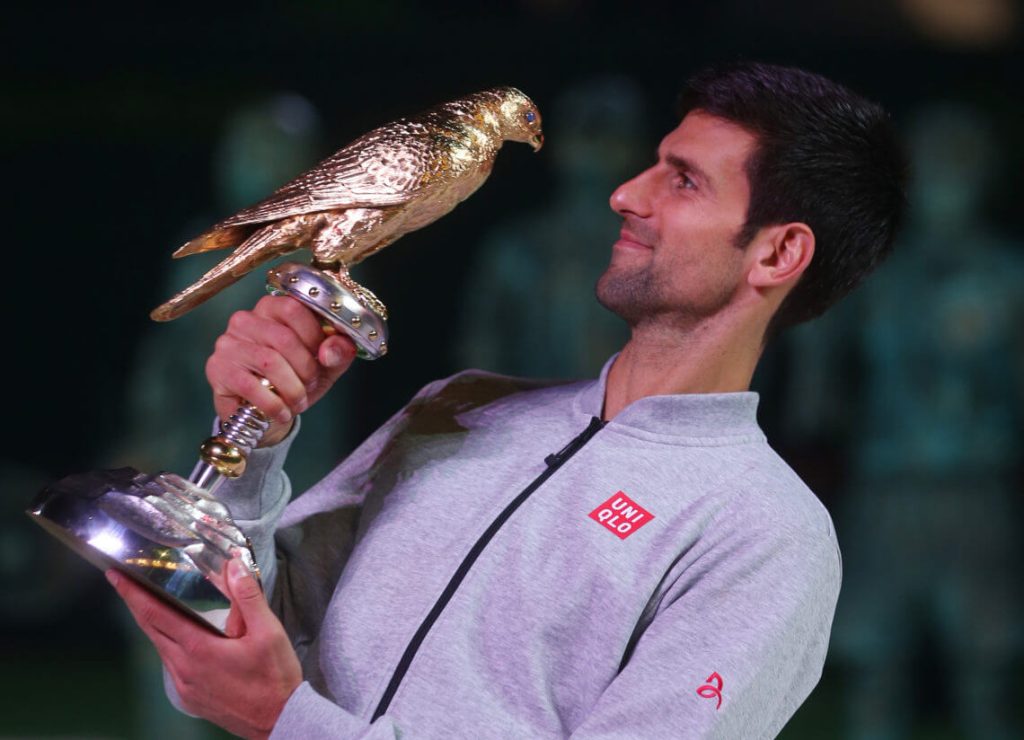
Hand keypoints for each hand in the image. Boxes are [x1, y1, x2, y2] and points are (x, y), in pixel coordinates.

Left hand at [107, 558, 301, 739]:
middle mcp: (183, 669)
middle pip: (150, 630)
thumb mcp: (268, 631)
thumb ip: (247, 595)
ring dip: (153, 625)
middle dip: (136, 604)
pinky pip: (171, 666)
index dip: (133, 594)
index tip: (115, 577)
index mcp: (199, 649)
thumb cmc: (275, 677)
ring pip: (160, 648)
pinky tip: (179, 638)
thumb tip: (232, 565)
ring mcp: (184, 687)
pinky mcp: (190, 699)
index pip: (156, 614)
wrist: (280, 719)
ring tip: (152, 606)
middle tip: (125, 583)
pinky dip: (168, 645)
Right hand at [207, 295, 356, 445]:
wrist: (267, 412)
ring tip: (299, 401)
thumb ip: (338, 350)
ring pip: (269, 362)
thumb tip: (331, 350)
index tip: (323, 358)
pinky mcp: (217, 369)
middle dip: (306, 367)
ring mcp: (228, 343)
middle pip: (284, 338)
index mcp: (272, 308)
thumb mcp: (326, 364)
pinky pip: (250, 386)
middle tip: (311, 384)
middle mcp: (245, 320)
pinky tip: (282, 412)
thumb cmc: (296, 379)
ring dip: (292, 388)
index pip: (295, 309)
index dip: (315, 336)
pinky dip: (273, 404)